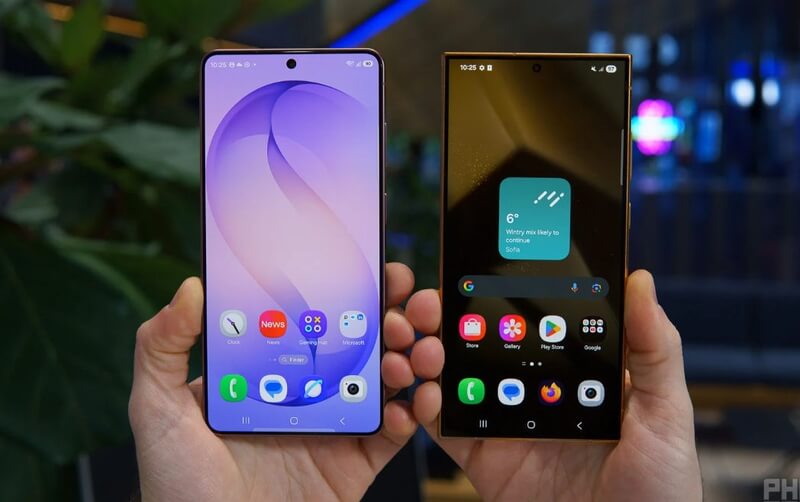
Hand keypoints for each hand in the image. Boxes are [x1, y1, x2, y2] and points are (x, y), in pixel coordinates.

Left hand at [129, 263, 438, 501]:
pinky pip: (392, 434)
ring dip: (407, 358)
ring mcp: (332, 425)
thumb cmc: (177, 486)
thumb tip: (189, 288)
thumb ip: (162, 347)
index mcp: (266, 369)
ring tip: (409, 354)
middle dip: (390, 316)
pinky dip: (411, 415)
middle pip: (357, 341)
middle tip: (406, 302)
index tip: (369, 266)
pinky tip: (408, 405)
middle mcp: (304, 391)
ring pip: (384, 380)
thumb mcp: (158, 409)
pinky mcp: (353, 463)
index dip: (344, 287)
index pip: (311, 316)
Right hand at [407, 270, 702, 501]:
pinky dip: (426, 410)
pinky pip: (446, 428)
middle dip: (453, 317)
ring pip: (456, 378)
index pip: (534, 320)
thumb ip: (654, 351)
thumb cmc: (660, 491)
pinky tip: (425, 395)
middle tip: (435, 302)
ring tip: (425, 345)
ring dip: (432, 355)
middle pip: (485, 342)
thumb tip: (641, 280)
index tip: (477, 263)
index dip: (503, 290)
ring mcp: (508, 422)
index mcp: (577, 372)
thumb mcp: (666, 415)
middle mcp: (537, 391)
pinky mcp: (485, 458)